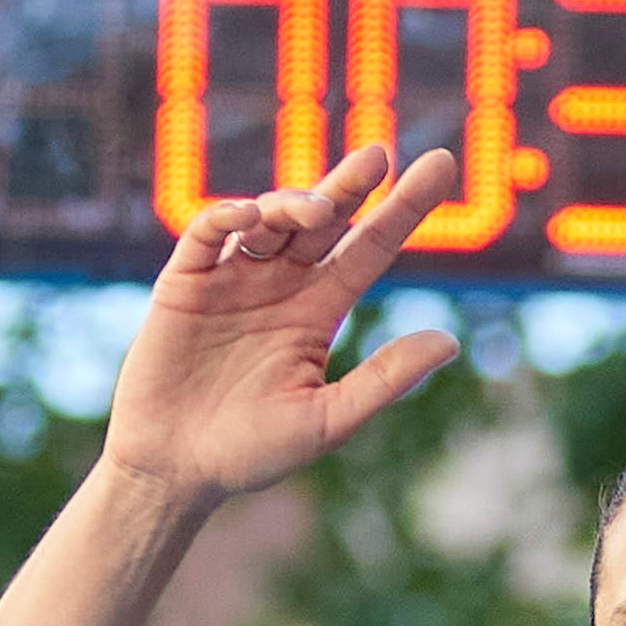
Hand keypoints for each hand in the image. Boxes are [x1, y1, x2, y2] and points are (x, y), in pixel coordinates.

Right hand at [101, 144, 461, 507]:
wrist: (174, 471)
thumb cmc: (252, 453)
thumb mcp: (329, 419)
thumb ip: (384, 379)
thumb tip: (451, 342)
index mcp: (317, 311)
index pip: (369, 247)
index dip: (403, 208)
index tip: (440, 166)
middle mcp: (279, 286)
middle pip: (322, 220)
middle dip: (350, 185)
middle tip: (380, 154)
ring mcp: (231, 280)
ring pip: (268, 219)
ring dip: (292, 204)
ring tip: (317, 210)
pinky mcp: (183, 283)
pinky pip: (206, 234)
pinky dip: (226, 217)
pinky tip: (249, 216)